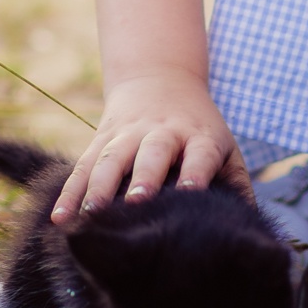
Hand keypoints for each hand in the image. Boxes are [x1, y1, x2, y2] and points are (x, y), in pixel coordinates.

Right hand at [51, 71, 247, 221]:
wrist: (160, 79)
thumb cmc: (200, 129)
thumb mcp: (224, 147)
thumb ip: (236, 185)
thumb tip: (247, 228)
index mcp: (199, 136)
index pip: (199, 153)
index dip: (195, 171)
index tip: (190, 192)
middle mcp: (163, 132)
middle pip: (152, 152)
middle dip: (143, 176)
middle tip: (136, 201)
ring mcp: (129, 133)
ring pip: (111, 158)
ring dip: (99, 185)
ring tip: (91, 215)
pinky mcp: (102, 138)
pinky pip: (83, 165)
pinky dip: (70, 192)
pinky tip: (60, 219)